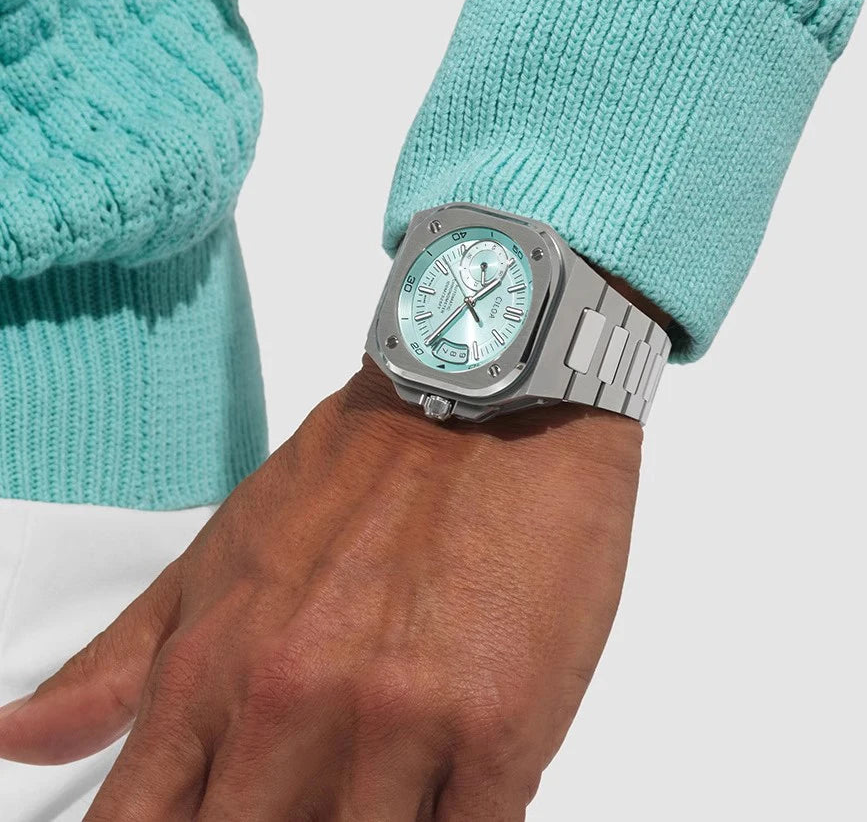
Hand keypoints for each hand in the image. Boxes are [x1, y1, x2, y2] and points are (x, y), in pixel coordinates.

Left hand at [0, 357, 642, 819]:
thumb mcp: (221, 555)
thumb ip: (121, 663)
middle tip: (307, 789)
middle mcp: (292, 705)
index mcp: (211, 673)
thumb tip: (21, 738)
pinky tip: (451, 788)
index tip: (207, 819)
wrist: (485, 402)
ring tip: (387, 777)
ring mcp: (398, 722)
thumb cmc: (361, 471)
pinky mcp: (501, 726)